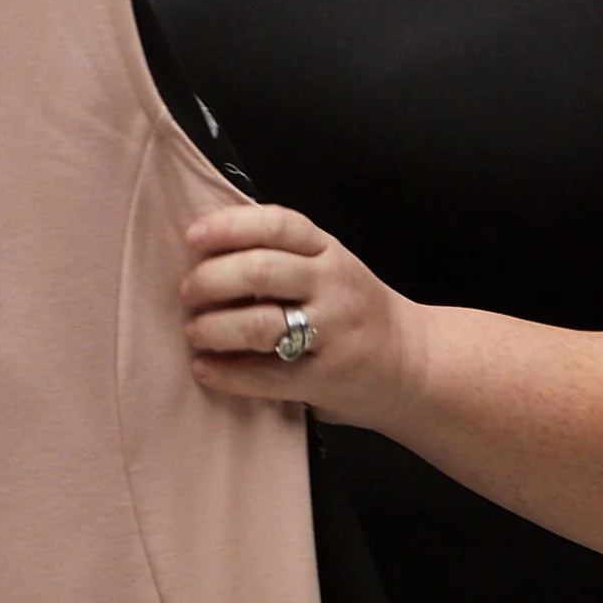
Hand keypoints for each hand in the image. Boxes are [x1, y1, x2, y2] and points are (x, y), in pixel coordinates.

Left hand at [179, 203, 425, 430]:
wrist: (415, 365)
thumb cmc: (354, 312)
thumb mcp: (329, 268)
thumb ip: (283, 256)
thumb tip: (204, 253)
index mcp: (328, 251)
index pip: (277, 224)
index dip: (230, 226)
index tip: (193, 237)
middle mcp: (334, 285)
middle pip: (261, 271)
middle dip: (212, 279)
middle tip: (187, 291)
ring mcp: (334, 332)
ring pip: (261, 323)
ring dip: (214, 327)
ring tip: (194, 331)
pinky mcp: (328, 378)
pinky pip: (268, 376)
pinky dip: (228, 373)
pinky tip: (205, 369)